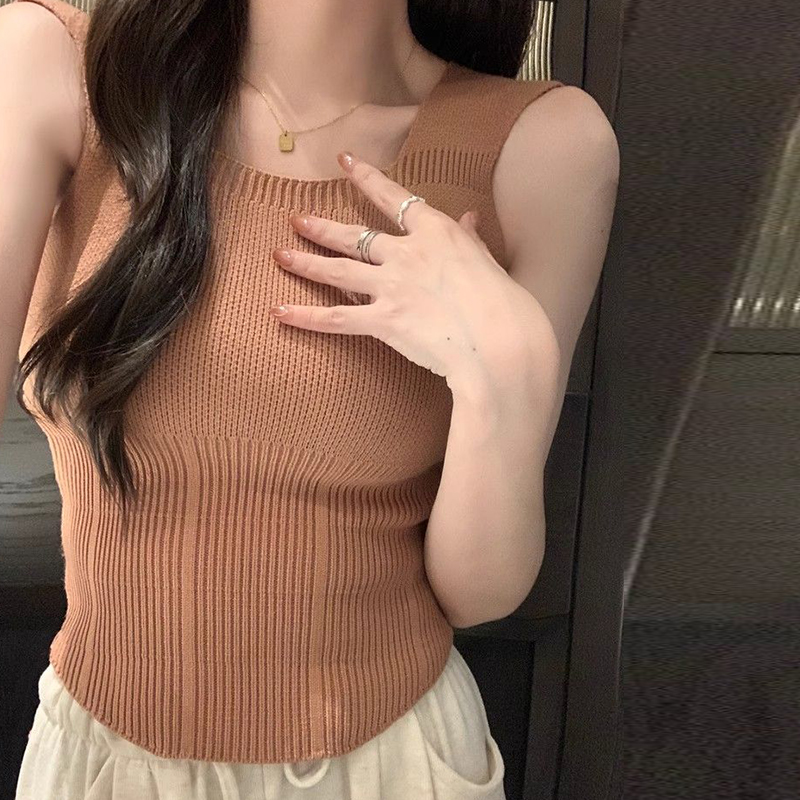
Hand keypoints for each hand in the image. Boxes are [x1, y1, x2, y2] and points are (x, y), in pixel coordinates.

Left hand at [269, 151, 558, 395]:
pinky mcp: (384, 320)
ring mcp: (392, 286)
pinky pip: (336, 318)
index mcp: (436, 233)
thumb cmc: (504, 303)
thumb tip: (470, 218)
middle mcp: (407, 253)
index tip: (344, 162)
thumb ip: (471, 239)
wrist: (500, 341)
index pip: (394, 198)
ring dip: (306, 262)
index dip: (367, 179)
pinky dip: (306, 317)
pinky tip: (279, 312)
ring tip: (279, 256)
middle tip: (297, 220)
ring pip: (338, 269)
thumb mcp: (489, 262)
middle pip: (355, 235)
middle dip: (323, 228)